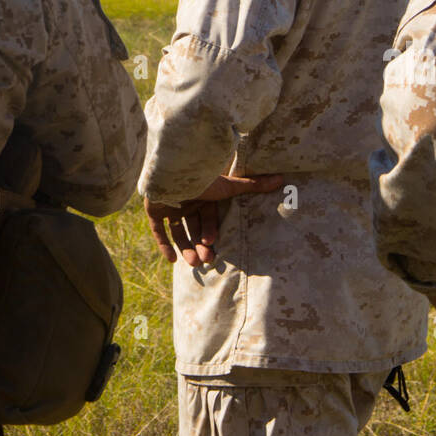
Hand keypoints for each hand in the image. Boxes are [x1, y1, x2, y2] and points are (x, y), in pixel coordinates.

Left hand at [144, 173, 283, 266]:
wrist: (173, 171)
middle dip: (200, 245)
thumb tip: (281, 179)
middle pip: (194, 228)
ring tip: (192, 264)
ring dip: (186, 248)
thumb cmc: (203, 179)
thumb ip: (253, 186)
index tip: (213, 246)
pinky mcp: (154, 210)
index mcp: (203, 196)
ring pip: (178, 232)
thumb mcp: (229, 186)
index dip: (211, 232)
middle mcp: (187, 201)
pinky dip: (164, 245)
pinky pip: (158, 230)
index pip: (208, 219)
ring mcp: (170, 205)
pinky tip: (172, 260)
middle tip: (205, 260)